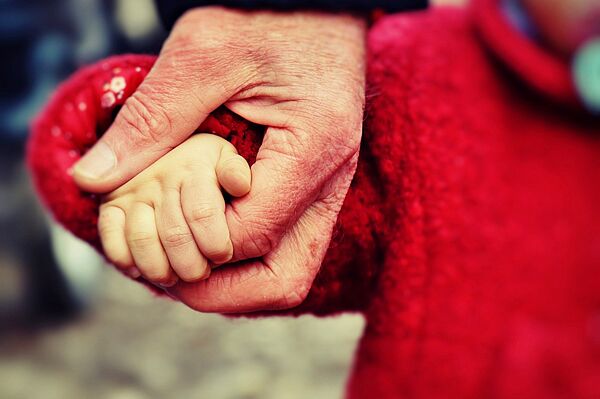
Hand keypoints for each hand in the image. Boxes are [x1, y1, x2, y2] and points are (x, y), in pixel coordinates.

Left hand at [74, 8, 365, 311]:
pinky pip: (289, 243)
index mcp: (314, 148)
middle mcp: (334, 179)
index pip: (252, 233)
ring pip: (290, 269)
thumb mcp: (204, 53)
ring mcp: (332, 185)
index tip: (149, 226)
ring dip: (234, 282)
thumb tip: (94, 179)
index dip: (195, 244)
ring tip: (183, 260)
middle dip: (220, 293)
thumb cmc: (271, 16)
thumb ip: (152, 119)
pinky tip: (208, 233)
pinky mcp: (320, 182)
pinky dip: (246, 256)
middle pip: (284, 279)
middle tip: (168, 277)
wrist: (320, 4)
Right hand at [99, 134, 250, 286]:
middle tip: (204, 272)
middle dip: (192, 265)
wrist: (190, 113)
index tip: (224, 256)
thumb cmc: (234, 127)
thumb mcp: (235, 146)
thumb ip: (233, 166)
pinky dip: (123, 256)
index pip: (203, 213)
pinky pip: (110, 230)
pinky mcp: (113, 195)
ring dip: (159, 268)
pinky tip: (142, 269)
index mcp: (197, 157)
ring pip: (141, 238)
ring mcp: (134, 183)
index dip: (215, 244)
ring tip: (177, 276)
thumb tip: (239, 188)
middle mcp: (161, 169)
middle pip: (174, 234)